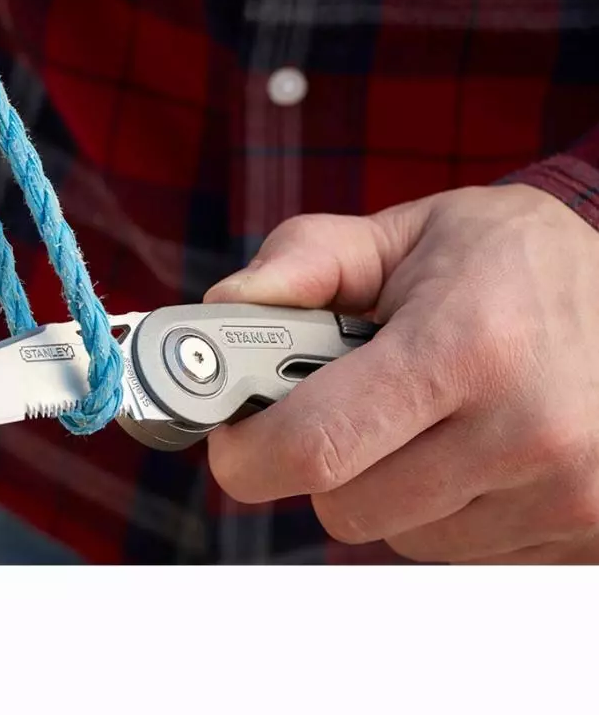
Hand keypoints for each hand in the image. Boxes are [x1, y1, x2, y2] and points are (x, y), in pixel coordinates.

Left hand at [204, 184, 598, 563]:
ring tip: (426, 415)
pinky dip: (442, 508)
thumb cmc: (509, 260)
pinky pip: (459, 551)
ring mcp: (563, 495)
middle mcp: (522, 432)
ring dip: (387, 485)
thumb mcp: (408, 232)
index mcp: (463, 346)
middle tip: (343, 404)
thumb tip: (221, 306)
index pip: (316, 444)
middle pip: (345, 507)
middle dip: (319, 460)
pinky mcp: (580, 536)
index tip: (235, 434)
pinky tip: (471, 447)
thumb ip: (306, 260)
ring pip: (399, 535)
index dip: (250, 450)